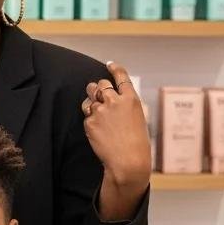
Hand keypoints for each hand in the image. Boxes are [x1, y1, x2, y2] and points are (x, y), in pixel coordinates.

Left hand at [81, 62, 151, 201]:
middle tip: (97, 92)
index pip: (121, 77)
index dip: (114, 69)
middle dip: (97, 87)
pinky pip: (86, 115)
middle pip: (100, 85)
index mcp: (131, 99)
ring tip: (98, 112)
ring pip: (89, 98)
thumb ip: (125, 105)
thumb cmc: (136, 143)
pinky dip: (90, 119)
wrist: (127, 160)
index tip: (109, 64)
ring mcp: (100, 110)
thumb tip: (112, 97)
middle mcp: (115, 101)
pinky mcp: (90, 121)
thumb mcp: (137, 118)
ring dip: (91, 101)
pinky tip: (99, 130)